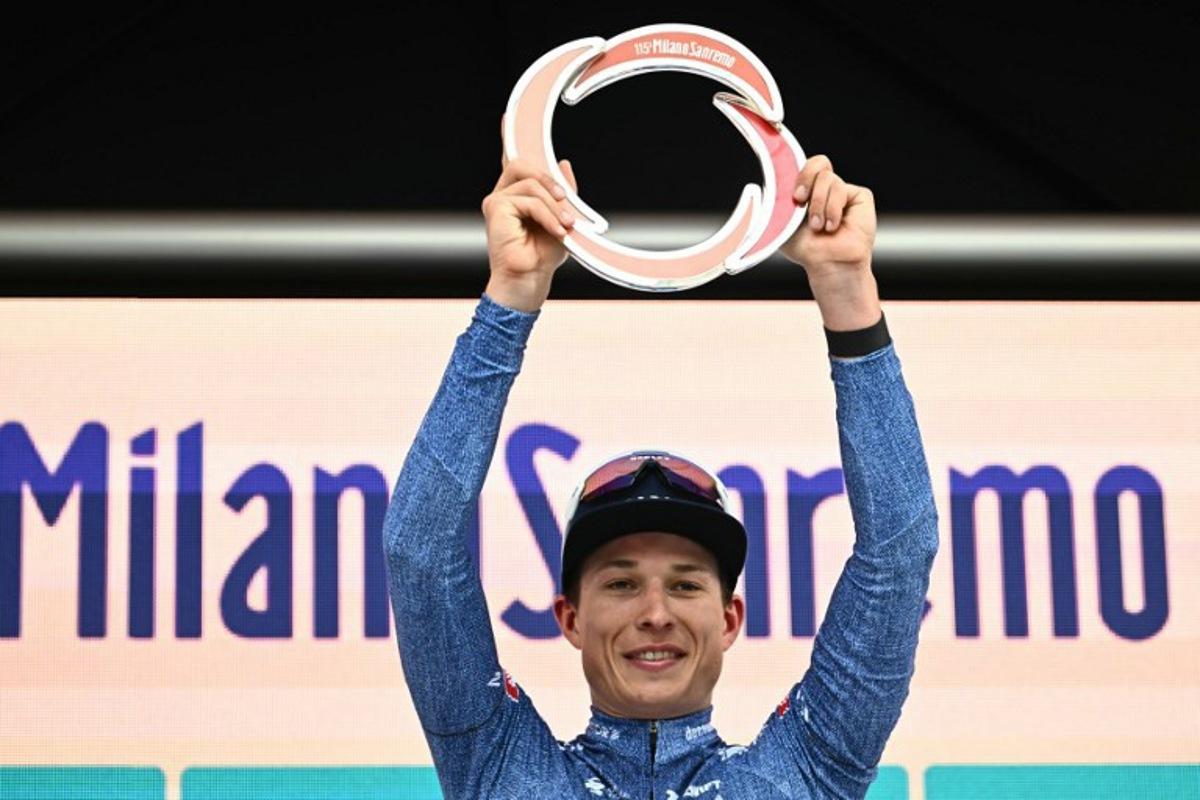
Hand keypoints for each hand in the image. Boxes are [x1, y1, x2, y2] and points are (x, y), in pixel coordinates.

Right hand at [482, 115, 577, 311]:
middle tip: (568, 204)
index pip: (512, 161)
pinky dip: (548, 215)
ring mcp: (496, 200)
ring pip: (533, 184)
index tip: (508, 116)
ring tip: (565, 226)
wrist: (529, 280)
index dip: (509, 137)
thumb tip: (564, 163)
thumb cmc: (543, 256)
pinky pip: (530, 199)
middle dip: (551, 182)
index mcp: (517, 195)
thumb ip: (563, 192)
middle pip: (525, 165)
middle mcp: (503, 194)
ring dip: (555, 207)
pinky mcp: (494, 207)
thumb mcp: (562, 218)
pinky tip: (556, 230)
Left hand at [777, 155, 875, 282]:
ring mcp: (843, 192)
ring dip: (818, 205)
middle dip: (806, 179)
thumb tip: (755, 189)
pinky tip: (832, 226)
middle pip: (819, 162)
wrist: (827, 264)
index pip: (804, 166)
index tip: (793, 195)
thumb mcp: (780, 224)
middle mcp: (826, 189)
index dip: (798, 173)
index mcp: (807, 191)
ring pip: (828, 178)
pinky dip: (832, 208)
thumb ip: (770, 205)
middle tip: (799, 200)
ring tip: (818, 226)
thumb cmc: (805, 249)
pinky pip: (841, 188)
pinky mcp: (860, 196)